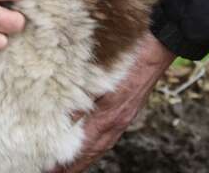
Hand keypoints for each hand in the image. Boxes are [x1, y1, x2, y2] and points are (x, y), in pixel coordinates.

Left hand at [50, 32, 174, 172]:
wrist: (156, 48)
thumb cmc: (128, 59)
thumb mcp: (101, 78)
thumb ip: (84, 100)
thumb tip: (67, 119)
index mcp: (109, 116)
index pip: (84, 148)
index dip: (68, 162)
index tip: (52, 169)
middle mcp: (117, 122)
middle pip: (93, 152)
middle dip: (75, 166)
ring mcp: (124, 118)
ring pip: (102, 145)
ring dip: (86, 157)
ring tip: (71, 166)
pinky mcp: (128, 110)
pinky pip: (110, 134)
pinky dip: (98, 144)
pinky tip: (93, 142)